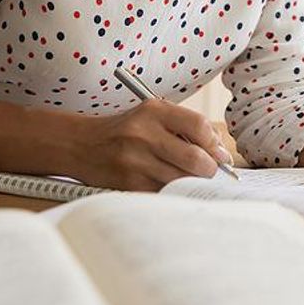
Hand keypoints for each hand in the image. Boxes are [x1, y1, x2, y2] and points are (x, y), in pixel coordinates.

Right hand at [72, 100, 234, 190]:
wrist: (82, 145)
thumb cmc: (127, 130)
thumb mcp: (152, 115)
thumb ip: (185, 127)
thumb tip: (220, 154)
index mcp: (153, 111)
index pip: (198, 126)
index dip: (215, 144)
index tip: (221, 155)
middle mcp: (143, 134)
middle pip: (195, 158)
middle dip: (210, 169)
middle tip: (211, 172)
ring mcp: (134, 161)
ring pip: (182, 180)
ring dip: (193, 183)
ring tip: (191, 178)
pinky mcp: (128, 184)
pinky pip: (164, 192)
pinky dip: (174, 191)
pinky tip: (170, 185)